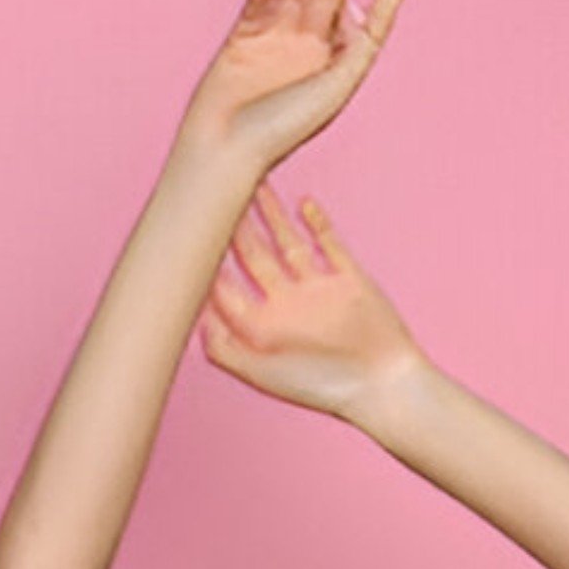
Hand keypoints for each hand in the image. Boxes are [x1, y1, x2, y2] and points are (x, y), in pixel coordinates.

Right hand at [179, 0, 418, 176]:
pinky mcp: (243, 39)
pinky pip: (258, 2)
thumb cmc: (281, 130)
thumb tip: (368, 14)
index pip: (372, 18)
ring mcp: (276, 42)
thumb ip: (354, 50)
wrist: (225, 146)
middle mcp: (311, 51)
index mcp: (338, 66)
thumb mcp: (334, 88)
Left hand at [199, 180, 428, 421]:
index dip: (206, 258)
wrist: (381, 386)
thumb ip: (222, 348)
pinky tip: (303, 202)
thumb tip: (192, 313)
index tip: (186, 226)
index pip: (227, 285)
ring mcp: (317, 289)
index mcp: (263, 327)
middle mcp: (287, 305)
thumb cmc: (321, 387)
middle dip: (235, 226)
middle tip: (217, 189)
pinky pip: (329, 243)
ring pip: (288, 242)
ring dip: (271, 214)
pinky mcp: (348, 278)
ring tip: (254, 181)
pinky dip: (317, 222)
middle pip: (253, 256)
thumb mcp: (261, 373)